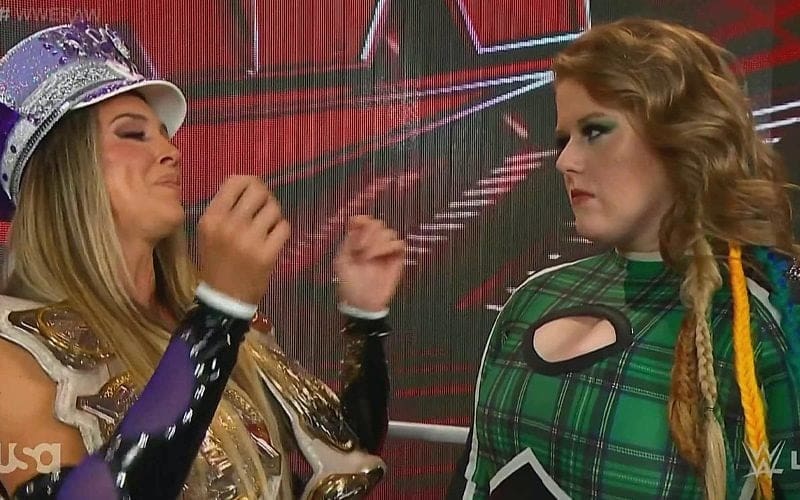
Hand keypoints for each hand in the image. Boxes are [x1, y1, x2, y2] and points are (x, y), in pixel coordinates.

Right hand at [197, 176, 289, 303]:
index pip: (236, 182)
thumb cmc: (217, 262)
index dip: (250, 183)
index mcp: (212, 218)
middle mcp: (229, 225)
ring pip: (274, 208)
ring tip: (268, 228)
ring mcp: (249, 240)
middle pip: (258, 191)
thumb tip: (249, 183)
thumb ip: (224, 208)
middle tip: (264, 210)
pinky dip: (282, 231)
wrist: (223, 299)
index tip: (254, 192)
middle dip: (266, 198)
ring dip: (275, 216)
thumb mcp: (209, 232)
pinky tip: (274, 239)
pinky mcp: (267, 254)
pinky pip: (284, 227)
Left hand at [334, 215, 404, 312]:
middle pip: (377, 223)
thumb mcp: (341, 261)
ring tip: (368, 257)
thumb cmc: (349, 283)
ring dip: (377, 242)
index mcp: (358, 241)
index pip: (363, 221)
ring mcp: (386, 251)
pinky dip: (389, 246)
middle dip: (368, 233)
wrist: (362, 302)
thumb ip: (348, 241)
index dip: (361, 219)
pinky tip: (380, 257)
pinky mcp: (397, 259)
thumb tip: (357, 226)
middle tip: (360, 249)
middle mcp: (373, 243)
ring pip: (389, 232)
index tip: (356, 224)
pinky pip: (400, 244)